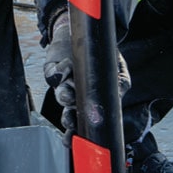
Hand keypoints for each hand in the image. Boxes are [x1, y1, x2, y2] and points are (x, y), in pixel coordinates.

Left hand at [40, 5, 131, 132]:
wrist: (88, 32)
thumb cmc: (103, 55)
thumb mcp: (118, 69)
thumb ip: (120, 84)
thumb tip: (119, 93)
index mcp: (89, 102)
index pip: (83, 123)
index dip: (78, 134)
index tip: (76, 140)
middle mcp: (75, 97)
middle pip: (69, 115)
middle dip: (69, 120)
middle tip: (71, 119)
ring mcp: (62, 84)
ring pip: (60, 96)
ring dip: (64, 96)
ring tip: (69, 92)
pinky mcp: (52, 70)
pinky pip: (52, 75)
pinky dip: (59, 71)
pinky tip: (67, 64)